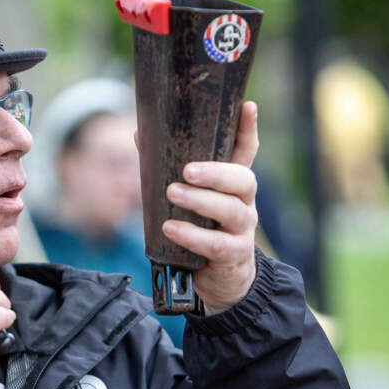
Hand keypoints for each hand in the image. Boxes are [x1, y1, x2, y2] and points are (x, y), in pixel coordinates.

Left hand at [161, 101, 259, 314]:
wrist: (219, 282)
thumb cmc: (201, 232)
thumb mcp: (188, 200)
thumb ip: (167, 170)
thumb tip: (141, 134)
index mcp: (232, 185)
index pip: (245, 152)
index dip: (247, 130)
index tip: (247, 106)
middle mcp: (243, 204)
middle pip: (243, 179)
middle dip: (217, 172)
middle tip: (188, 170)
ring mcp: (242, 230)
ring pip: (231, 210)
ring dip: (201, 200)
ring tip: (173, 193)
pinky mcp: (234, 256)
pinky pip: (216, 244)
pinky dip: (192, 235)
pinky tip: (170, 228)